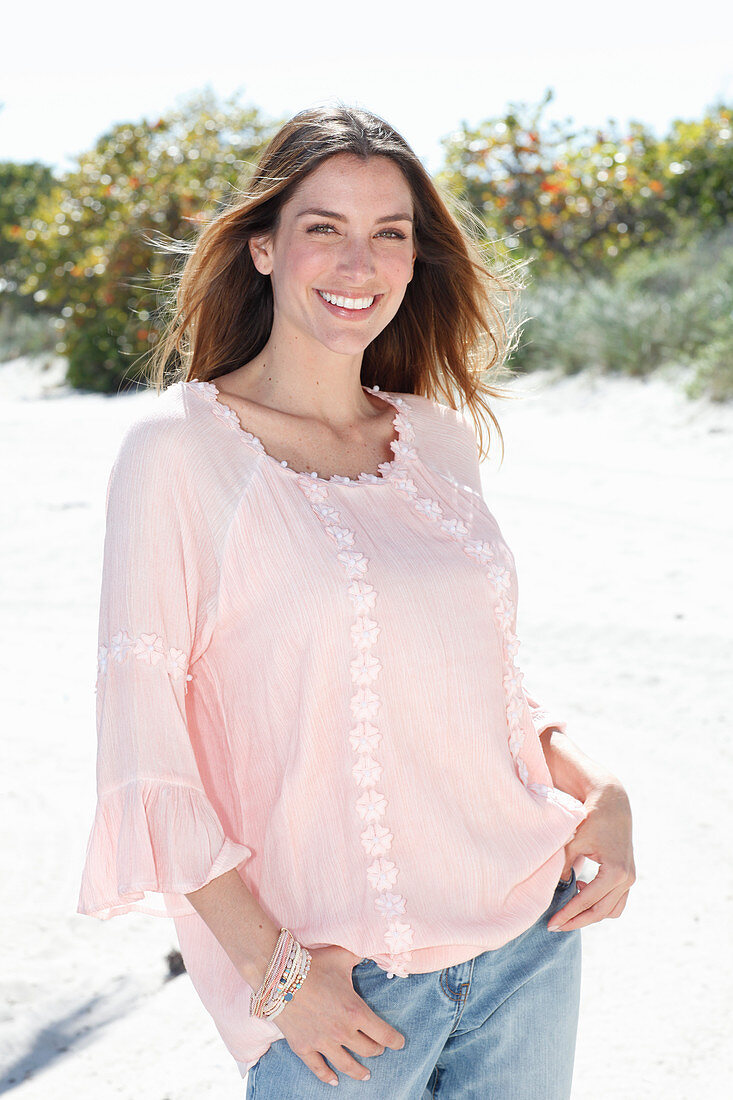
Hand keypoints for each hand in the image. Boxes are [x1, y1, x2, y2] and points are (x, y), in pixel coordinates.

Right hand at [273, 944, 405, 1086]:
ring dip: (358, 1071)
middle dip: (377, 1050)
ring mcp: (322, 1042)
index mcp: (356, 1011)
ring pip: (347, 1065)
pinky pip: (318, 1068)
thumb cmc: (314, 963)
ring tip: (365, 1075)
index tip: (399, 1043)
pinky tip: (334, 1081)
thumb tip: (373, 948)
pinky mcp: (303, 1047)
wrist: (279, 975)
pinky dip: (327, 1076)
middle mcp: (342, 1031)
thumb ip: (360, 954)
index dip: (395, 1041)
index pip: (384, 1034)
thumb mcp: (342, 955)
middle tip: (379, 1050)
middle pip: (368, 1050)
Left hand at [547, 779, 635, 931]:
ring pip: (611, 910)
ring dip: (590, 915)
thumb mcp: (574, 841)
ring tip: (568, 912)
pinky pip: (617, 901)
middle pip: (600, 912)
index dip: (568, 914)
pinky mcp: (628, 876)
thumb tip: (557, 888)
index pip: (587, 901)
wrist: (613, 804)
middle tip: (555, 926)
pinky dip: (601, 904)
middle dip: (577, 921)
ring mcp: (630, 879)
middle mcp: (626, 879)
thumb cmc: (592, 819)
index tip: (552, 923)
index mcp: (615, 872)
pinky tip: (582, 891)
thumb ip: (564, 865)